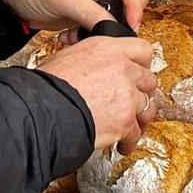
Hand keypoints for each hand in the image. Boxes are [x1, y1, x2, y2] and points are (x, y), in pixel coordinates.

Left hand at [0, 0, 147, 31]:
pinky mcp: (90, 10)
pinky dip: (89, 35)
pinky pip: (101, 25)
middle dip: (117, 20)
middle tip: (105, 35)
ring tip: (79, 36)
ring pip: (116, 16)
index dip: (134, 6)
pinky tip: (71, 36)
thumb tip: (114, 29)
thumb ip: (91, 13)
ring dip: (101, 30)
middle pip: (128, 1)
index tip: (132, 27)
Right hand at [38, 34, 159, 151]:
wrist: (43, 112)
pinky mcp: (126, 121)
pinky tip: (122, 144)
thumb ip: (92, 58)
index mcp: (108, 48)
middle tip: (133, 101)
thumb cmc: (47, 86)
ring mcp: (128, 95)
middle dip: (141, 92)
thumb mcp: (68, 57)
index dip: (142, 63)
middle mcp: (122, 68)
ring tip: (130, 125)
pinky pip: (136, 133)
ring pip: (147, 107)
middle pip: (148, 80)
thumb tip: (93, 64)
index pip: (142, 49)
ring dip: (139, 117)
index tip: (139, 72)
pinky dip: (129, 141)